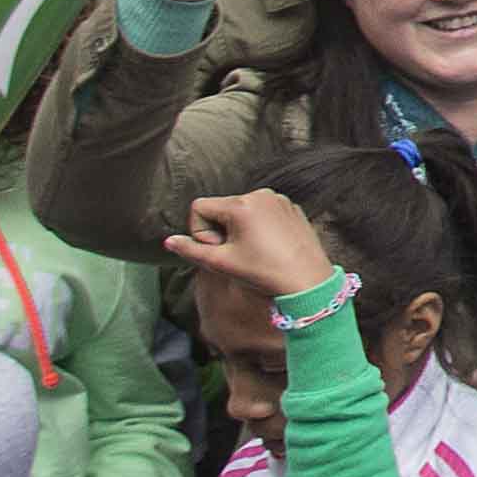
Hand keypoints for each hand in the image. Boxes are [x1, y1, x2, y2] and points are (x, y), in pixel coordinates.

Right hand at [162, 186, 333, 304]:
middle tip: (236, 253)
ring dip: (238, 228)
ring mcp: (279, 199)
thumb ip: (191, 250)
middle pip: (220, 207)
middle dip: (220, 230)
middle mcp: (260, 194)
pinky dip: (258, 226)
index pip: (199, 207)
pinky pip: (263, 211)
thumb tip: (169, 242)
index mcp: (241, 204)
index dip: (200, 231)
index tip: (218, 249)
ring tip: (253, 251)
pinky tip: (269, 247)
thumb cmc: (264, 272)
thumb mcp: (221, 262)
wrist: (308, 281)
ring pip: (241, 210)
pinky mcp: (292, 207)